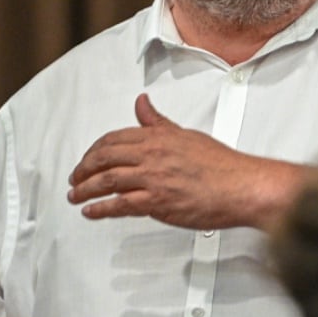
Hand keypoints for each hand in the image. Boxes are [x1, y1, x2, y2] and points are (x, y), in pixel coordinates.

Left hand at [68, 94, 302, 229]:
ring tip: (76, 197)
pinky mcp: (157, 201)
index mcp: (158, 137)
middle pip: (104, 158)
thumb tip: (142, 104)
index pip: (114, 139)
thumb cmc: (222, 166)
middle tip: (75, 179)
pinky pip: (119, 205)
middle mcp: (152, 154)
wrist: (242, 187)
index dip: (95, 151)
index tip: (88, 160)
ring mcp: (153, 178)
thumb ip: (159, 123)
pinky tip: (91, 212)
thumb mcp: (186, 135)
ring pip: (106, 181)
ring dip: (85, 190)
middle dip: (83, 170)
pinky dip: (100, 209)